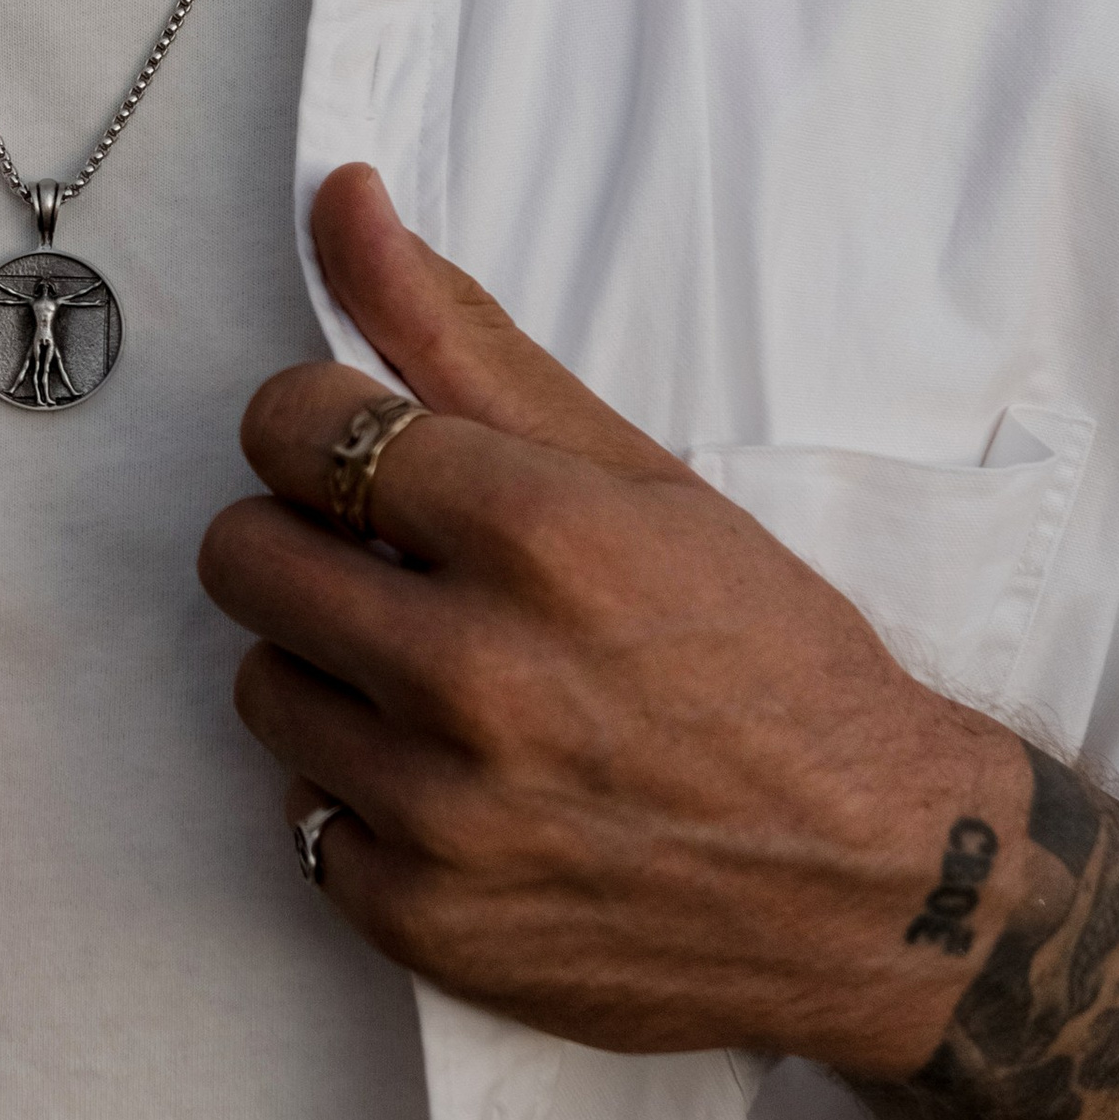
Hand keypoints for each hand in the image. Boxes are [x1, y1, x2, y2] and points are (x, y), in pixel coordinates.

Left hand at [199, 167, 1026, 1083]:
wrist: (876, 882)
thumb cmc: (763, 656)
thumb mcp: (633, 473)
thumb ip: (461, 336)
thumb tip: (340, 199)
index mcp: (533, 534)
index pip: (290, 424)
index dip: (318, 426)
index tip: (368, 456)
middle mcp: (476, 673)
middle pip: (241, 553)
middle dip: (303, 540)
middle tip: (392, 567)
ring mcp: (444, 811)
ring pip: (260, 684)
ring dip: (327, 669)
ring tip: (434, 676)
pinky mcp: (426, 920)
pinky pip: (299, 817)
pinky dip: (360, 793)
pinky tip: (451, 778)